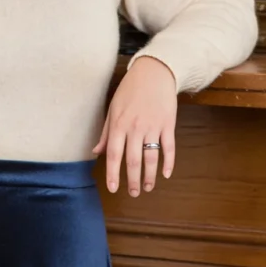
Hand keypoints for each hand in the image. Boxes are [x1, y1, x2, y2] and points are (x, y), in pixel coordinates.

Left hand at [91, 56, 177, 196]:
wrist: (154, 72)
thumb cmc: (130, 90)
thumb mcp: (113, 109)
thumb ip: (106, 133)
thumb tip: (96, 152)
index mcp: (119, 124)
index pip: (114, 155)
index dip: (113, 174)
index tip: (112, 189)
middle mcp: (135, 128)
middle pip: (133, 160)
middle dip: (133, 180)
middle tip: (134, 193)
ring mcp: (153, 126)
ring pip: (151, 157)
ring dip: (150, 176)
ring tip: (148, 187)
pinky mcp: (168, 124)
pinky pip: (169, 147)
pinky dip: (168, 163)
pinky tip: (166, 174)